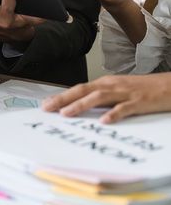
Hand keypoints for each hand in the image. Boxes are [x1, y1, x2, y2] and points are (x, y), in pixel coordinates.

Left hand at [42, 73, 170, 123]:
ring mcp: (125, 93)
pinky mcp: (139, 102)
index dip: (62, 96)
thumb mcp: (118, 91)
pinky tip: (103, 121)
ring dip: (81, 105)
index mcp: (106, 84)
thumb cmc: (144, 90)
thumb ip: (101, 98)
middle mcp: (112, 86)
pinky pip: (124, 108)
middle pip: (83, 90)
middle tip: (47, 108)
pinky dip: (113, 114)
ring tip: (66, 113)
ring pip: (99, 97)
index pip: (79, 89)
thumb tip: (80, 107)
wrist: (170, 85)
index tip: (45, 104)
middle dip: (63, 99)